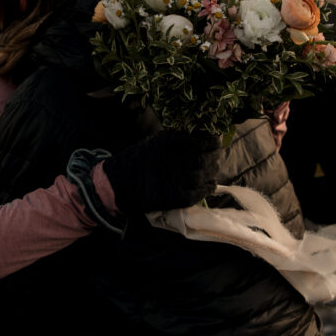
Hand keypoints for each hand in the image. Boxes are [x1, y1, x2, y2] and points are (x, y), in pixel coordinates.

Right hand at [103, 130, 219, 213]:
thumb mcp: (157, 142)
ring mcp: (177, 180)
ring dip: (211, 173)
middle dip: (213, 159)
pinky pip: (200, 193)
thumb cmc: (139, 159)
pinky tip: (208, 185)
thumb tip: (202, 138)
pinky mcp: (177, 197)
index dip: (212, 143)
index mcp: (171, 143)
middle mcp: (176, 160)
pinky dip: (207, 188)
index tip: (215, 143)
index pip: (203, 142)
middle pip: (207, 160)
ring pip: (205, 176)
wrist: (121, 182)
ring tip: (210, 171)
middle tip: (213, 159)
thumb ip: (178, 140)